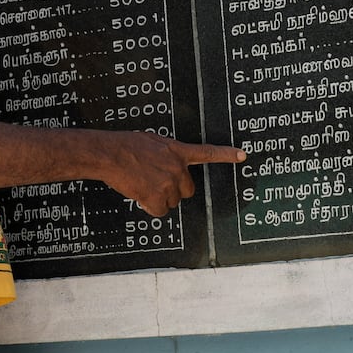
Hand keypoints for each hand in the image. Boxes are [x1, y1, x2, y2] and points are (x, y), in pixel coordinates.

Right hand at [104, 132, 244, 216]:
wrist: (110, 154)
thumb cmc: (125, 146)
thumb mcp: (152, 141)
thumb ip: (165, 153)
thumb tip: (164, 163)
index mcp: (177, 151)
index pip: (207, 152)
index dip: (226, 154)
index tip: (242, 155)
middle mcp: (177, 168)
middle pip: (187, 190)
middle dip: (174, 190)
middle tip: (155, 182)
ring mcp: (169, 183)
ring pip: (172, 202)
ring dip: (159, 198)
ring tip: (142, 184)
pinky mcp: (157, 197)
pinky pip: (159, 211)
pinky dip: (150, 207)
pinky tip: (139, 194)